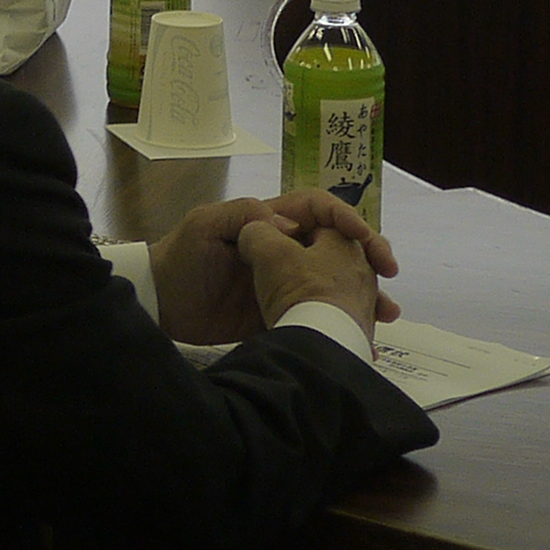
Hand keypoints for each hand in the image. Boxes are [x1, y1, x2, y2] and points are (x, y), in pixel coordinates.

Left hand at [148, 190, 398, 342]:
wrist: (160, 305)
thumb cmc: (180, 258)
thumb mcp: (204, 226)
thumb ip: (242, 215)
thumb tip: (288, 224)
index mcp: (270, 222)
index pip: (320, 211)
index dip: (347, 219)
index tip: (367, 241)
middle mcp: (286, 249)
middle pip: (338, 246)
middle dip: (368, 258)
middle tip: (388, 279)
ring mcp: (286, 282)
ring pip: (336, 281)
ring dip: (364, 293)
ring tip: (386, 315)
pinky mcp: (283, 312)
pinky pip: (320, 314)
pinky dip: (342, 324)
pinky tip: (362, 339)